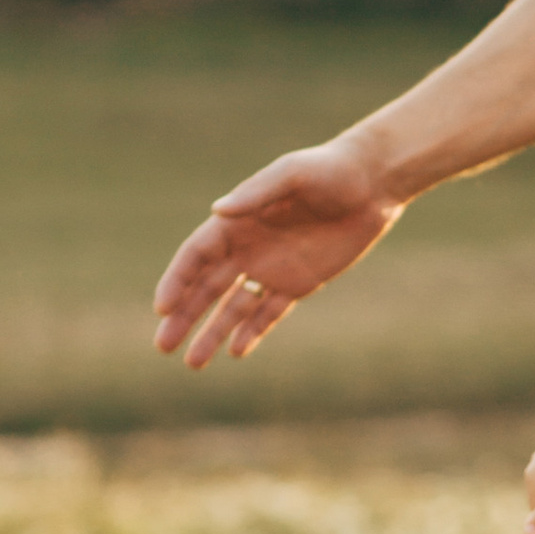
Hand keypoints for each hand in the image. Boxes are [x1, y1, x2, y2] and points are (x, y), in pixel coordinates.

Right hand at [152, 133, 403, 366]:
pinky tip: (235, 351)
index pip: (196, 256)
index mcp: (237, 221)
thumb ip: (256, 193)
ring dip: (212, 334)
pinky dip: (252, 332)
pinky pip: (268, 313)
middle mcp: (247, 248)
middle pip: (205, 288)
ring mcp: (271, 268)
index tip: (163, 308)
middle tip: (163, 346)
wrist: (371, 185)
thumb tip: (218, 211)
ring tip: (193, 364)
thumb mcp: (291, 174)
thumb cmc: (328, 170)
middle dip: (183, 317)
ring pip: (233, 308)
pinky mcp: (298, 284)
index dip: (176, 281)